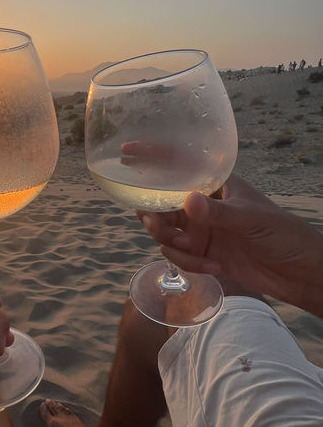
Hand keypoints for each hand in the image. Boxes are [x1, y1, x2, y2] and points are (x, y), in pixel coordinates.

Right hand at [138, 174, 322, 314]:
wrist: (299, 272)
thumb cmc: (283, 233)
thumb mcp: (251, 219)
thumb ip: (218, 212)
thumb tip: (187, 202)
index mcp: (215, 184)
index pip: (179, 163)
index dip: (152, 156)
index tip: (127, 153)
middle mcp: (203, 204)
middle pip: (162, 203)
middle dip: (153, 215)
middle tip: (155, 224)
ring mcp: (201, 230)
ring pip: (166, 233)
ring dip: (170, 244)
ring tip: (191, 251)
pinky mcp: (203, 255)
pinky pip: (180, 257)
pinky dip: (190, 265)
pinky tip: (214, 269)